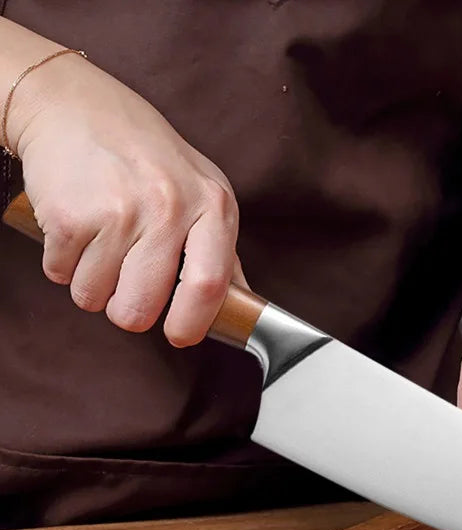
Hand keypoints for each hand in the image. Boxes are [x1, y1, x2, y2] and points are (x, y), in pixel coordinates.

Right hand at [10, 51, 245, 345]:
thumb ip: (224, 251)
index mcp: (212, 207)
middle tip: (126, 288)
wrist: (73, 104)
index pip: (210, 287)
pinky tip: (77, 228)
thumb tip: (242, 305)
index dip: (191, 323)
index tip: (179, 335)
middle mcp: (169, 208)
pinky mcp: (69, 215)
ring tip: (101, 243)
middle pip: (141, 308)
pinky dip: (62, 262)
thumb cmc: (147, 157)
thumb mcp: (204, 192)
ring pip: (94, 298)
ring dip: (91, 284)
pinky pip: (60, 275)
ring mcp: (118, 212)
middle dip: (127, 312)